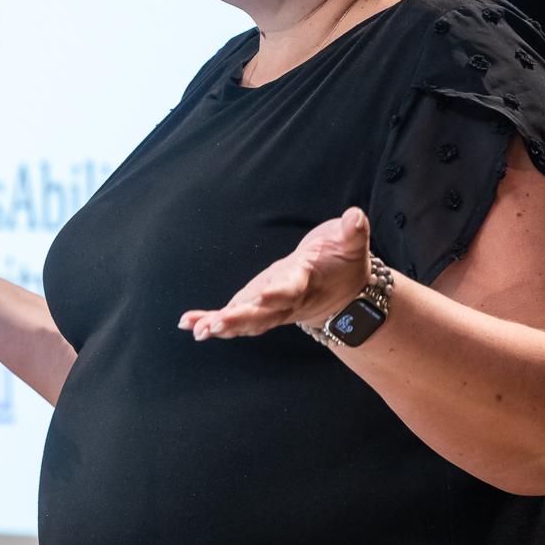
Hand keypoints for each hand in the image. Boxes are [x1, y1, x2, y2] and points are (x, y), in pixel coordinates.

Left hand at [179, 208, 371, 339]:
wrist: (346, 296)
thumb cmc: (344, 264)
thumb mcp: (352, 245)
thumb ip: (352, 232)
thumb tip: (355, 215)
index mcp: (305, 282)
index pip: (291, 289)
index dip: (278, 292)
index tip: (263, 295)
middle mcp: (286, 301)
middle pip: (262, 314)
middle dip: (238, 320)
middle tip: (214, 326)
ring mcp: (271, 307)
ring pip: (246, 321)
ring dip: (221, 326)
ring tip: (196, 329)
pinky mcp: (259, 307)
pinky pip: (235, 317)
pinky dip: (212, 321)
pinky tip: (189, 324)